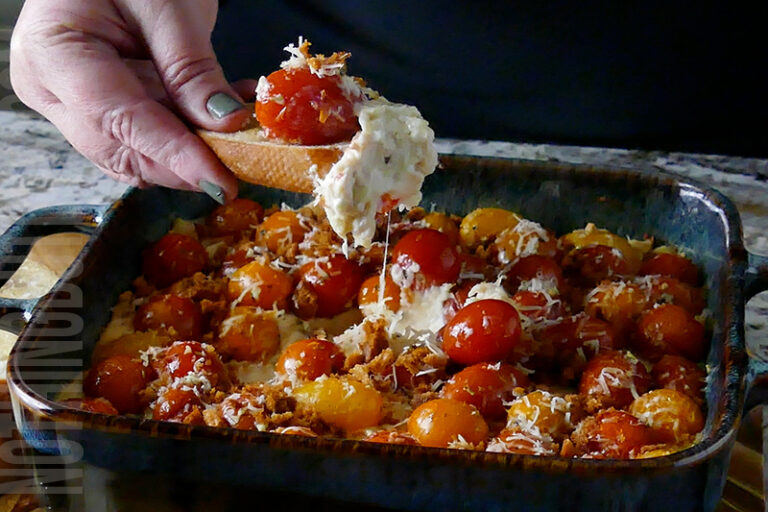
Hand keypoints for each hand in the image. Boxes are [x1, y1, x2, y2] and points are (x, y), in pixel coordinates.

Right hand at [10, 0, 256, 199]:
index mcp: (52, 53)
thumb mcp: (167, 7)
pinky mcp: (102, 108)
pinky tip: (228, 115)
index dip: (172, 154)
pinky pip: (148, 136)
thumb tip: (225, 123)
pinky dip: (191, 134)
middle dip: (184, 163)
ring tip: (241, 131)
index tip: (218, 179)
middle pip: (123, 149)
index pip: (118, 119)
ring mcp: (75, 102)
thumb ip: (191, 69)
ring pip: (137, 152)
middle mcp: (53, 89)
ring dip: (194, 150)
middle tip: (239, 165)